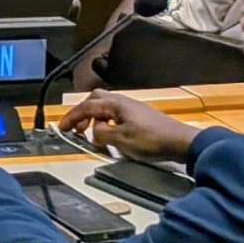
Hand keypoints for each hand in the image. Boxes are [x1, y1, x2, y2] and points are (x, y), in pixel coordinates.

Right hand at [59, 91, 196, 161]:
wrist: (181, 142)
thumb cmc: (153, 139)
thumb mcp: (120, 140)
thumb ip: (101, 134)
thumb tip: (95, 133)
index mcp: (115, 104)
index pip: (86, 107)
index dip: (72, 117)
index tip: (62, 127)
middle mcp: (123, 102)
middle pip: (95, 100)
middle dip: (83, 113)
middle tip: (78, 129)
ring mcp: (133, 108)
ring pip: (106, 108)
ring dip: (95, 119)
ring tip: (94, 135)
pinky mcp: (140, 117)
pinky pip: (116, 115)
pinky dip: (107, 123)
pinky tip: (112, 136)